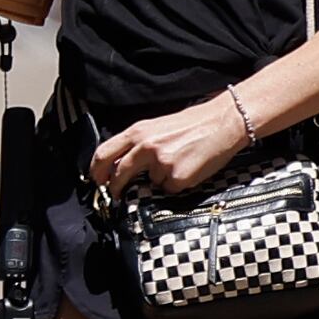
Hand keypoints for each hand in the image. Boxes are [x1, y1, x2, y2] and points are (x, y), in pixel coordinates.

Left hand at [87, 95, 249, 198]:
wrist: (222, 123)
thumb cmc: (193, 124)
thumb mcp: (158, 127)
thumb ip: (137, 145)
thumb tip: (122, 166)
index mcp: (138, 132)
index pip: (104, 153)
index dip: (96, 170)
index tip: (97, 180)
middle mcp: (146, 146)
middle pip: (119, 175)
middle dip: (115, 189)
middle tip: (117, 194)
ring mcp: (161, 164)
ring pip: (149, 184)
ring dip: (159, 180)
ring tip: (177, 164)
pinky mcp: (176, 178)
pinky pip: (169, 190)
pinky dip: (176, 185)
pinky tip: (188, 169)